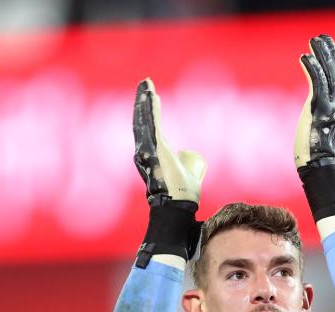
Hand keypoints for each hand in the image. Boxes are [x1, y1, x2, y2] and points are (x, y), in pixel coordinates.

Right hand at [132, 78, 205, 204]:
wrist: (179, 204)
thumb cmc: (184, 194)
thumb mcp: (188, 171)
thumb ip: (188, 162)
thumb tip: (190, 157)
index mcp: (157, 152)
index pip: (152, 127)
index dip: (151, 111)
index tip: (151, 96)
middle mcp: (148, 149)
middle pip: (145, 120)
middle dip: (144, 101)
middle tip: (145, 83)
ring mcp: (150, 148)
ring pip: (146, 120)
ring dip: (145, 100)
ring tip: (146, 83)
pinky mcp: (155, 148)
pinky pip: (152, 124)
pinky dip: (151, 109)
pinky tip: (150, 94)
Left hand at [294, 34, 334, 168]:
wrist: (322, 172)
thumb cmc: (320, 164)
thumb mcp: (325, 141)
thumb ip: (325, 128)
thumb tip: (321, 129)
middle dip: (331, 54)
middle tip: (324, 38)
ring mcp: (331, 108)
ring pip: (329, 75)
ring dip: (321, 55)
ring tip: (314, 40)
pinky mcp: (319, 110)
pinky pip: (317, 83)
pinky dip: (312, 68)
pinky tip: (304, 57)